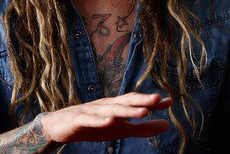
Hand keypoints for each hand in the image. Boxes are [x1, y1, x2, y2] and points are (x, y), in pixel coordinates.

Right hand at [41, 92, 172, 143]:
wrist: (59, 127)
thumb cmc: (93, 125)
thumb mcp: (120, 129)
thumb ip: (143, 128)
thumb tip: (167, 124)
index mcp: (117, 106)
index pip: (136, 102)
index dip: (152, 102)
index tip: (169, 101)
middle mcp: (106, 104)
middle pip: (126, 101)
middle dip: (142, 100)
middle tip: (158, 99)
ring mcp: (92, 111)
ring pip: (111, 109)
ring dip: (127, 110)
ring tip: (142, 111)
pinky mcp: (78, 119)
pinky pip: (90, 119)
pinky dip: (100, 120)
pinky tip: (110, 122)